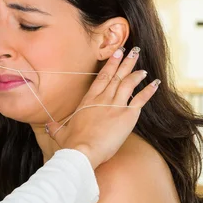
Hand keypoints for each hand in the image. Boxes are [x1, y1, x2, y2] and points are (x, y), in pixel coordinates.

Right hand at [46, 47, 158, 168]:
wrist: (83, 150)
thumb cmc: (72, 143)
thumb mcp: (60, 133)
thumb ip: (55, 127)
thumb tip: (47, 126)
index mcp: (88, 101)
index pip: (101, 78)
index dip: (110, 65)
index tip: (116, 54)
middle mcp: (102, 99)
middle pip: (116, 76)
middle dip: (124, 63)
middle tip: (132, 51)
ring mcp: (115, 105)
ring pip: (128, 84)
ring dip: (136, 73)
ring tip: (142, 67)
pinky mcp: (127, 115)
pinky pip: (140, 99)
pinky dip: (148, 90)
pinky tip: (155, 83)